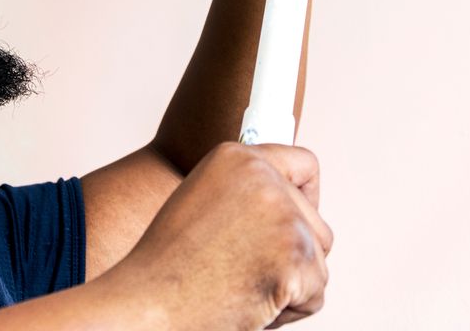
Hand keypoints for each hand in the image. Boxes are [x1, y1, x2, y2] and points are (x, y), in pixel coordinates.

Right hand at [109, 142, 332, 328]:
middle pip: (317, 223)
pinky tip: (251, 306)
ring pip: (318, 259)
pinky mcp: (296, 256)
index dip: (307, 197)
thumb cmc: (168, 267)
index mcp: (236, 158)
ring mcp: (283, 216)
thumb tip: (290, 204)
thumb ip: (246, 194)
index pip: (304, 164)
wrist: (150, 301)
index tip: (300, 219)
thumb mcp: (203, 203)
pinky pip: (315, 293)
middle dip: (295, 255)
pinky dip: (290, 311)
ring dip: (292, 284)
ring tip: (244, 289)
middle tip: (252, 273)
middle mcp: (263, 177)